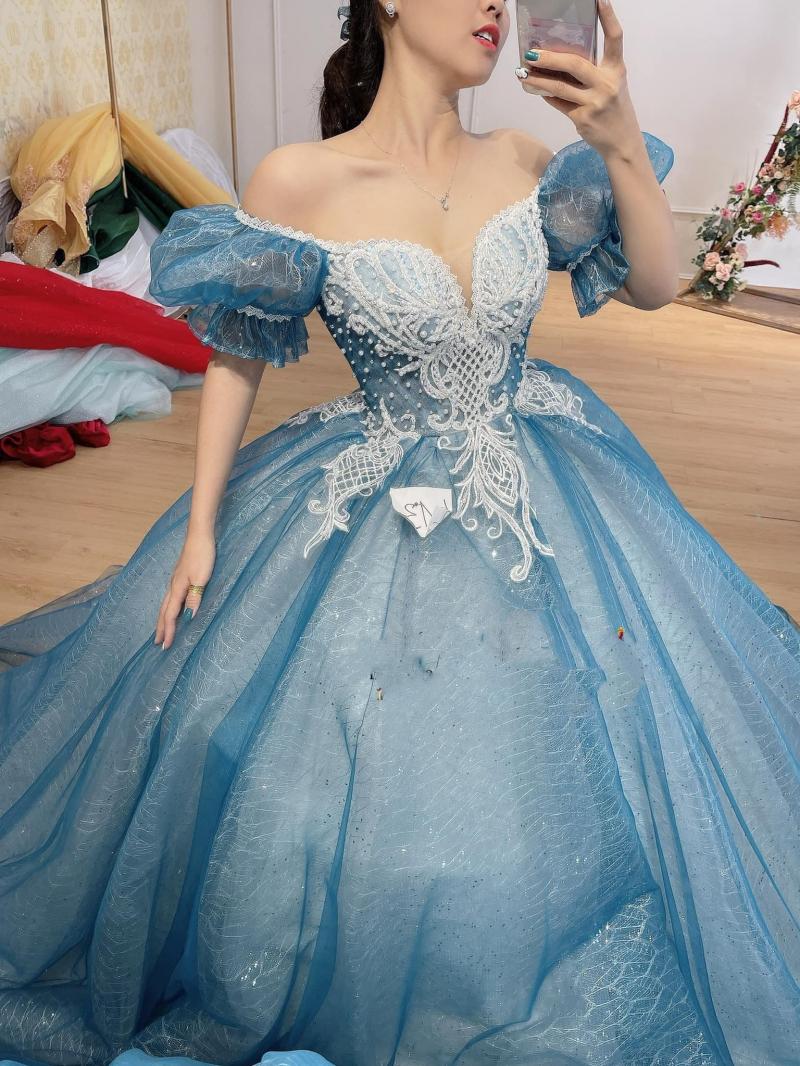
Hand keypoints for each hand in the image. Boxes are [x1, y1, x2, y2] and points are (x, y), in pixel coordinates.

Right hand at [154, 529, 215, 650]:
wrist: (199, 536)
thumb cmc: (202, 555)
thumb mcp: (201, 578)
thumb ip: (194, 597)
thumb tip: (188, 618)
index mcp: (177, 588)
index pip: (171, 615)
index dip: (169, 631)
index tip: (166, 646)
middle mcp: (173, 586)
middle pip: (164, 611)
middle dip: (161, 628)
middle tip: (158, 643)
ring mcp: (175, 580)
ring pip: (166, 604)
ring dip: (163, 619)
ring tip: (161, 630)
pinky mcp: (180, 576)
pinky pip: (171, 597)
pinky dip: (168, 608)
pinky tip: (172, 608)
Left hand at [520, 0, 640, 158]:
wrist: (622, 142)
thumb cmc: (613, 109)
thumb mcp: (611, 85)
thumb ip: (592, 72)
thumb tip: (559, 59)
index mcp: (617, 70)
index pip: (615, 38)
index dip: (608, 17)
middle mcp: (607, 83)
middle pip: (575, 64)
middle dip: (550, 58)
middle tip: (532, 53)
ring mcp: (595, 102)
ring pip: (560, 87)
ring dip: (539, 80)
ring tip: (523, 73)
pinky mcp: (583, 119)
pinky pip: (559, 103)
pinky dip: (545, 96)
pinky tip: (534, 89)